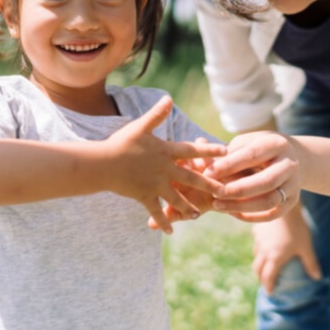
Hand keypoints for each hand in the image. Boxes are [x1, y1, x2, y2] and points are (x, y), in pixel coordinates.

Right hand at [104, 96, 225, 233]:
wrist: (103, 164)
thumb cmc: (120, 143)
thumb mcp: (140, 126)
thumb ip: (156, 115)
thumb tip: (169, 98)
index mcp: (165, 151)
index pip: (192, 149)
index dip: (209, 149)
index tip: (226, 151)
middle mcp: (164, 170)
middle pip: (191, 178)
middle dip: (208, 184)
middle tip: (224, 191)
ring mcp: (155, 185)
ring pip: (177, 198)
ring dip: (189, 207)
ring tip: (199, 215)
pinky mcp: (144, 196)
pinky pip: (156, 211)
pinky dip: (163, 221)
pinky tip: (171, 232)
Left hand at [205, 131, 300, 221]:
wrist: (289, 156)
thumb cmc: (257, 148)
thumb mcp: (245, 142)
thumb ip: (227, 153)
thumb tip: (201, 162)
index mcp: (277, 144)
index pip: (252, 156)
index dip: (228, 165)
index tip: (207, 173)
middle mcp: (290, 165)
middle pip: (265, 181)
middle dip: (237, 189)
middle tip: (214, 193)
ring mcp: (294, 184)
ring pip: (269, 201)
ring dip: (242, 206)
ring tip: (218, 205)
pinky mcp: (292, 201)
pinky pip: (273, 214)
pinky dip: (252, 216)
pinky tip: (232, 213)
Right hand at [252, 207, 321, 293]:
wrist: (284, 206)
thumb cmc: (297, 228)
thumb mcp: (306, 246)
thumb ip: (311, 263)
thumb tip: (318, 278)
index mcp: (274, 258)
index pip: (267, 277)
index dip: (268, 286)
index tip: (270, 292)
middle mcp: (263, 251)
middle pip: (257, 269)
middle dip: (261, 278)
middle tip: (266, 282)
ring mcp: (258, 240)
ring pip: (255, 256)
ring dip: (259, 264)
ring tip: (265, 266)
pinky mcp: (257, 230)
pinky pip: (256, 244)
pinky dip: (259, 250)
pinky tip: (265, 246)